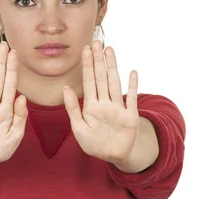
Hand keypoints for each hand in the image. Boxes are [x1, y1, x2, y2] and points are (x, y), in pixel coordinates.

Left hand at [62, 40, 138, 163]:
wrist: (112, 156)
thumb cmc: (94, 144)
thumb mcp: (79, 128)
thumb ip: (72, 109)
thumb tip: (65, 88)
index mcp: (91, 106)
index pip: (88, 82)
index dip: (87, 66)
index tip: (85, 50)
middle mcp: (105, 103)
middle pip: (101, 78)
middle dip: (98, 60)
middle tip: (96, 42)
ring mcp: (118, 108)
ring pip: (115, 83)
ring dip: (113, 67)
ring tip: (110, 50)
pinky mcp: (130, 116)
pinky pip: (132, 99)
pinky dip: (133, 87)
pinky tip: (132, 72)